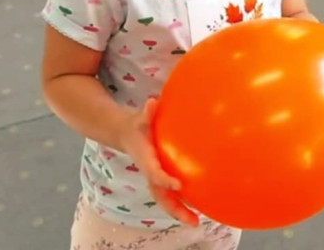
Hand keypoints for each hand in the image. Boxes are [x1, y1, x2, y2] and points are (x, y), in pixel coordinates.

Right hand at [118, 98, 198, 225]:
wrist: (126, 135)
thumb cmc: (137, 126)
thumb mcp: (139, 117)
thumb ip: (146, 112)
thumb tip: (152, 102)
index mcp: (145, 158)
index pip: (153, 172)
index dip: (164, 180)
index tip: (178, 185)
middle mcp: (150, 172)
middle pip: (160, 195)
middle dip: (175, 209)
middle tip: (193, 221)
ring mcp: (154, 177)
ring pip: (164, 199)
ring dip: (179, 211)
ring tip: (196, 222)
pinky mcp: (160, 178)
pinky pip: (169, 194)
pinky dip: (181, 203)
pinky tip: (197, 207)